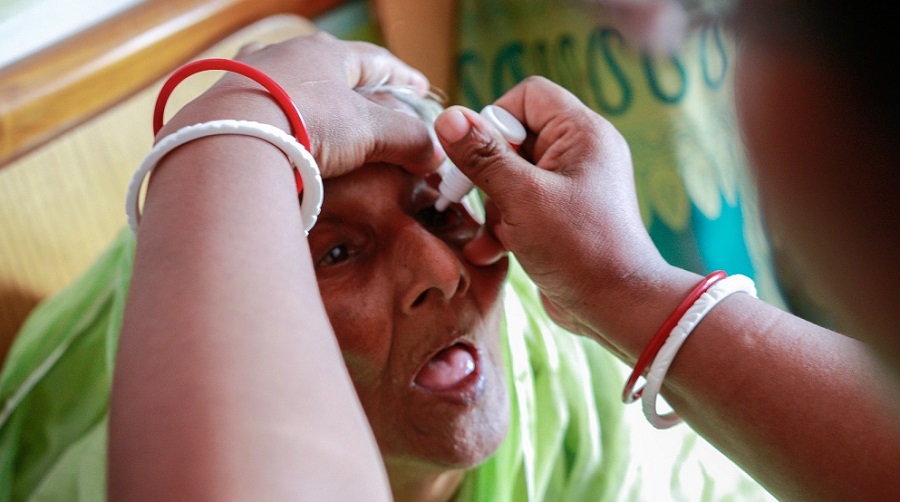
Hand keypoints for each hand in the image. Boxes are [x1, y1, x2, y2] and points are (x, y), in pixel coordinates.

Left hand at [160, 32, 440, 177]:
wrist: (228, 143)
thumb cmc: (305, 124)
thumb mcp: (367, 131)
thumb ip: (406, 138)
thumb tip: (434, 153)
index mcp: (324, 52)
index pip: (374, 61)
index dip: (401, 77)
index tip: (420, 89)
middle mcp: (283, 55)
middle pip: (331, 71)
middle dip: (357, 90)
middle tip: (377, 108)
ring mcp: (248, 78)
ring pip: (292, 86)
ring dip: (314, 104)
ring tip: (329, 124)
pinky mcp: (221, 106)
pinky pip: (262, 110)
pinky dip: (281, 122)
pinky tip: (285, 137)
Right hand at [434, 77, 668, 334]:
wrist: (616, 307)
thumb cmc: (579, 248)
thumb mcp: (522, 197)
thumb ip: (483, 157)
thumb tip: (448, 118)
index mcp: (582, 133)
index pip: (528, 96)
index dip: (495, 118)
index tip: (477, 155)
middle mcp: (579, 153)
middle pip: (514, 138)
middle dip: (488, 173)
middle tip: (474, 198)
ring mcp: (570, 187)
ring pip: (511, 177)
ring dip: (493, 206)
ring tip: (497, 233)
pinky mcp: (561, 218)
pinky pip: (521, 206)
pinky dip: (503, 226)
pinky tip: (491, 251)